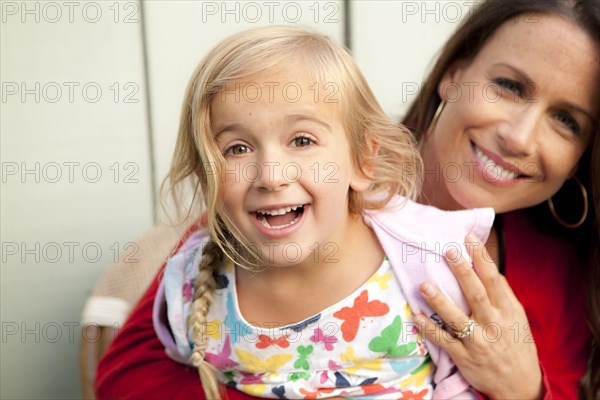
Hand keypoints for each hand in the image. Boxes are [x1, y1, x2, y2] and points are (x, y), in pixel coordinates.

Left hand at [413, 234, 542, 398]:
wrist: (519, 385)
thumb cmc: (516, 345)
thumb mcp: (517, 318)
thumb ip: (503, 294)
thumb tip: (489, 268)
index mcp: (507, 311)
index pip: (494, 280)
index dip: (481, 258)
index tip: (468, 238)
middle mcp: (493, 324)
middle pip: (476, 294)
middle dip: (462, 272)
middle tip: (448, 251)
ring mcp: (478, 342)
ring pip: (457, 318)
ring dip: (439, 301)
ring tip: (424, 285)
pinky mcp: (464, 357)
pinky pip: (444, 341)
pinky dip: (429, 330)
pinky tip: (417, 317)